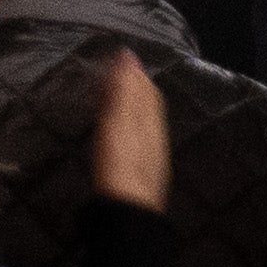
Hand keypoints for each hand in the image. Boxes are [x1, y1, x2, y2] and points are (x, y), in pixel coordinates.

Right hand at [90, 47, 170, 212]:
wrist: (128, 211)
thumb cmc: (120, 162)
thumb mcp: (119, 121)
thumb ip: (124, 90)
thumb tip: (128, 55)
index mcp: (150, 121)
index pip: (147, 90)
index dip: (133, 72)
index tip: (114, 56)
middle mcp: (155, 136)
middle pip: (148, 105)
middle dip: (134, 86)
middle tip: (112, 73)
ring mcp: (149, 155)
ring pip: (143, 123)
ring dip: (130, 105)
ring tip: (112, 97)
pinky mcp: (140, 171)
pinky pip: (137, 138)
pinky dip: (127, 124)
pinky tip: (117, 131)